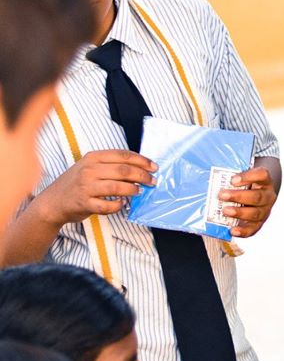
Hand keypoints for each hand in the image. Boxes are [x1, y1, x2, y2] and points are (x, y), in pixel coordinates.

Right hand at [36, 150, 156, 225]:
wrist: (52, 202)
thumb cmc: (76, 183)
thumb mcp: (89, 167)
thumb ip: (110, 165)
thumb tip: (140, 168)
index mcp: (93, 158)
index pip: (123, 155)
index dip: (141, 161)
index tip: (154, 167)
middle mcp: (89, 170)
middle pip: (124, 170)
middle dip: (142, 176)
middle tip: (152, 181)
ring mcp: (86, 187)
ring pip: (118, 187)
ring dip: (133, 190)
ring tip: (139, 191)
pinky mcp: (84, 203)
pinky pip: (107, 205)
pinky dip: (118, 205)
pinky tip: (121, 204)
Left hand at [219, 166, 276, 236]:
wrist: (256, 195)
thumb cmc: (246, 184)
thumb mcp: (242, 176)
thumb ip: (229, 174)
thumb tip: (206, 172)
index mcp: (264, 181)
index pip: (262, 175)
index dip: (249, 177)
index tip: (233, 179)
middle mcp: (267, 196)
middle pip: (257, 196)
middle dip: (239, 196)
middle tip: (222, 195)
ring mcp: (264, 211)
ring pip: (255, 213)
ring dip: (239, 212)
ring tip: (225, 211)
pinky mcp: (258, 223)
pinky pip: (252, 229)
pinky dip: (243, 231)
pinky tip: (232, 230)